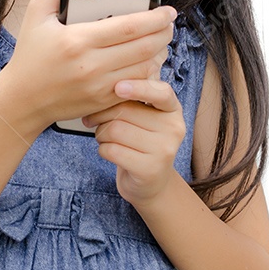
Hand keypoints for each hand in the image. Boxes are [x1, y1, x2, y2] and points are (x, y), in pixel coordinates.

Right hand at [2, 0, 176, 133]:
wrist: (23, 99)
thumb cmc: (30, 55)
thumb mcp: (36, 15)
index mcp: (77, 40)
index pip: (129, 26)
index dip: (155, 17)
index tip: (168, 10)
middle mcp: (91, 65)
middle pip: (143, 47)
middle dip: (164, 33)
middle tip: (169, 24)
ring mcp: (99, 86)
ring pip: (145, 68)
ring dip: (159, 53)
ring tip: (161, 41)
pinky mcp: (103, 101)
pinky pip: (136, 85)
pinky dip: (148, 72)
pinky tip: (148, 60)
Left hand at [82, 77, 185, 206]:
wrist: (151, 182)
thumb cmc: (142, 144)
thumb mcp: (145, 118)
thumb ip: (132, 101)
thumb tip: (103, 89)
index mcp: (173, 109)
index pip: (161, 92)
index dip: (139, 87)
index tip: (118, 87)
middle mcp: (173, 128)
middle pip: (125, 111)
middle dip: (102, 115)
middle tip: (94, 121)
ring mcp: (164, 150)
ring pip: (115, 130)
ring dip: (100, 134)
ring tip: (104, 138)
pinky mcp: (150, 169)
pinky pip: (112, 150)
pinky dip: (102, 150)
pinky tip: (109, 152)